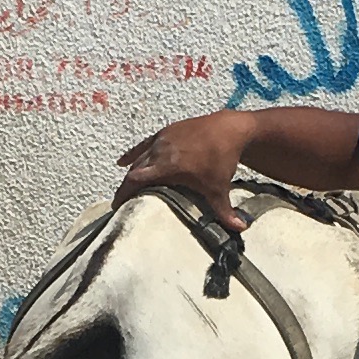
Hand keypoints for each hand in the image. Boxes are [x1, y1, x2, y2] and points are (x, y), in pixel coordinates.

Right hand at [115, 108, 257, 229]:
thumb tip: (241, 229)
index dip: (123, 194)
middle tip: (121, 204)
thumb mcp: (220, 188)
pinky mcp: (166, 132)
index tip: (117, 207)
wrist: (229, 129)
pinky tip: (122, 162)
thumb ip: (225, 212)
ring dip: (132, 173)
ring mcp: (162, 139)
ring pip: (139, 159)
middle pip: (134, 171)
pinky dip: (133, 154)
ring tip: (126, 189)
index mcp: (167, 167)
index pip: (136, 180)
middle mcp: (160, 151)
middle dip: (126, 187)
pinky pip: (144, 145)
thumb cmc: (222, 159)